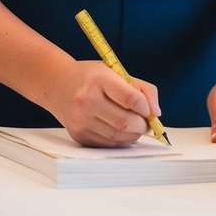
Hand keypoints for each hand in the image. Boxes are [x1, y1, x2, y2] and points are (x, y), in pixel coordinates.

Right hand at [47, 60, 161, 147]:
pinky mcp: (79, 135)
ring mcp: (81, 120)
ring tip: (135, 125)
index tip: (149, 110)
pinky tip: (121, 130)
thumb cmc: (92, 77)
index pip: (130, 98)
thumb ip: (142, 89)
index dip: (145, 107)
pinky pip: (108, 143)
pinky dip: (121, 139)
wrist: (58, 84)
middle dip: (142, 125)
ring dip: (133, 134)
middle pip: (125, 121)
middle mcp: (86, 100)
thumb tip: (156, 113)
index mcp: (99, 80)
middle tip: (146, 122)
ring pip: (118, 136)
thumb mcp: (116, 71)